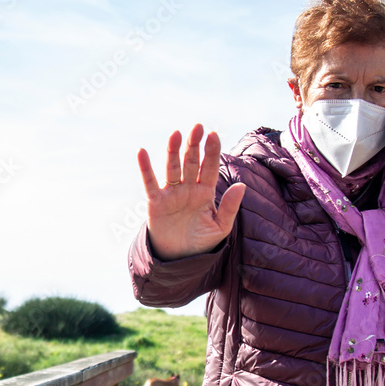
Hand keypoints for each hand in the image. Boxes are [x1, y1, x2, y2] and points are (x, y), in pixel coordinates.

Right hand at [137, 124, 245, 260]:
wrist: (179, 258)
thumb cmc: (201, 242)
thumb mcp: (220, 227)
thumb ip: (230, 207)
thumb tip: (241, 186)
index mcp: (205, 191)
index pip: (209, 167)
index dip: (211, 151)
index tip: (214, 135)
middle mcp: (188, 188)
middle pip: (191, 162)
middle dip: (194, 145)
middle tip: (197, 127)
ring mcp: (171, 193)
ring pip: (172, 167)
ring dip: (173, 151)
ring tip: (176, 134)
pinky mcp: (156, 202)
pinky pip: (150, 182)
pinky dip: (146, 168)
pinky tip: (142, 152)